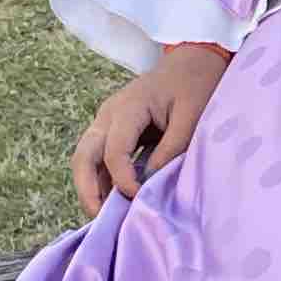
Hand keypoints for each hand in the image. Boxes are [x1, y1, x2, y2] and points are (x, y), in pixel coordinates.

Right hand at [74, 40, 232, 208]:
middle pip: (83, 155)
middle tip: (100, 219)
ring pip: (85, 159)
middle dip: (87, 189)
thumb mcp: (192, 116)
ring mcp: (107, 121)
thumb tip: (150, 183)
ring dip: (91, 187)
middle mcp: (109, 114)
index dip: (122, 179)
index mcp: (128, 107)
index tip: (138, 199)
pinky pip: (98, 158)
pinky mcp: (113, 130)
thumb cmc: (196, 85)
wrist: (193, 61)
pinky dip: (101, 180)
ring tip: (104, 218)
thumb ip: (171, 148)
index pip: (113, 150)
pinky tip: (112, 201)